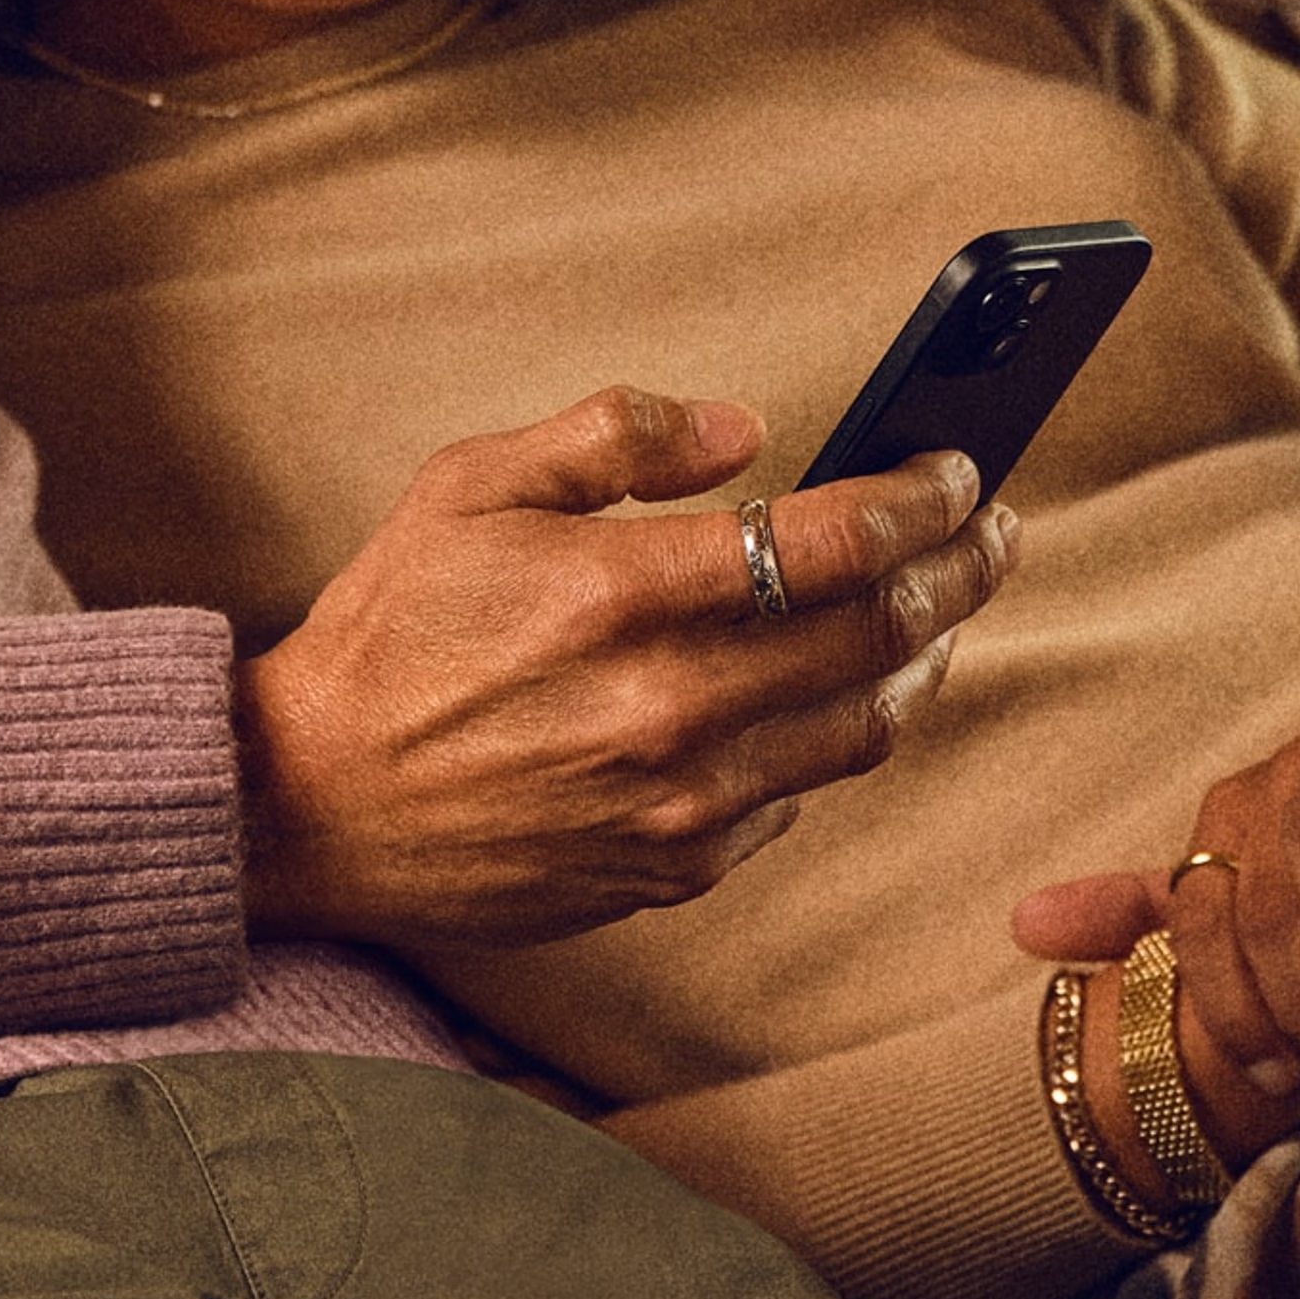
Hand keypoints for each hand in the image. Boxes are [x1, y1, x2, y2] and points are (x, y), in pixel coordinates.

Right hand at [237, 386, 1015, 947]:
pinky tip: (825, 699)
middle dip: (959, 572)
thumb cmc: (385, 635)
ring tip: (933, 615)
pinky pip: (797, 798)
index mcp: (616, 592)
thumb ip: (608, 437)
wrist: (311, 801)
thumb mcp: (465, 488)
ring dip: (922, 660)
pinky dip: (833, 739)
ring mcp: (677, 799)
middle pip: (877, 635)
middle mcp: (664, 703)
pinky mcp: (673, 868)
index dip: (920, 501)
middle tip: (988, 536)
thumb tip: (740, 430)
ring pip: (863, 727)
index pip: (831, 541)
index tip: (957, 474)